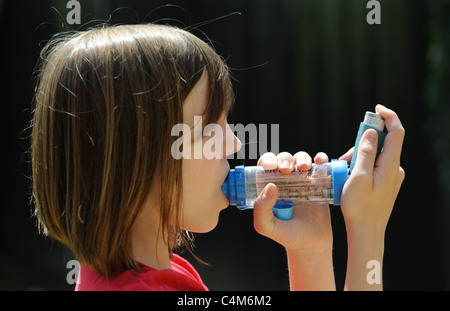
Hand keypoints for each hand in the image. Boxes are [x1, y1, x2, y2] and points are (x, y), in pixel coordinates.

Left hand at [253, 151, 332, 252]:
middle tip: (286, 170)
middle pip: (284, 159)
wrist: (311, 246)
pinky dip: (321, 159)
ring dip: (302, 157)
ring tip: (303, 168)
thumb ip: (261, 208)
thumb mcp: (266, 226)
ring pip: (301, 158)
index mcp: (269, 187)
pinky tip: (320, 162)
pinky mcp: (320, 184)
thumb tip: (270, 186)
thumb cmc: (285, 235)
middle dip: (285, 159)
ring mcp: (303, 181)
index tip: (271, 166)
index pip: (265, 165)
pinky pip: (321, 165)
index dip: (267, 160)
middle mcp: (286, 180)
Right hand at [339, 105, 404, 232]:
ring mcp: (391, 177)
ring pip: (373, 157)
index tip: (375, 108)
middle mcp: (394, 169)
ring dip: (357, 158)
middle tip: (343, 159)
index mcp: (390, 165)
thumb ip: (364, 153)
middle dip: (360, 145)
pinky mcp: (385, 184)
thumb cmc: (360, 207)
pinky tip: (348, 181)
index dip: (388, 116)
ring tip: (343, 175)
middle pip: (380, 144)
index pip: (396, 132)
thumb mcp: (358, 177)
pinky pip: (372, 167)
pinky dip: (359, 167)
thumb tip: (371, 132)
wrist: (366, 232)